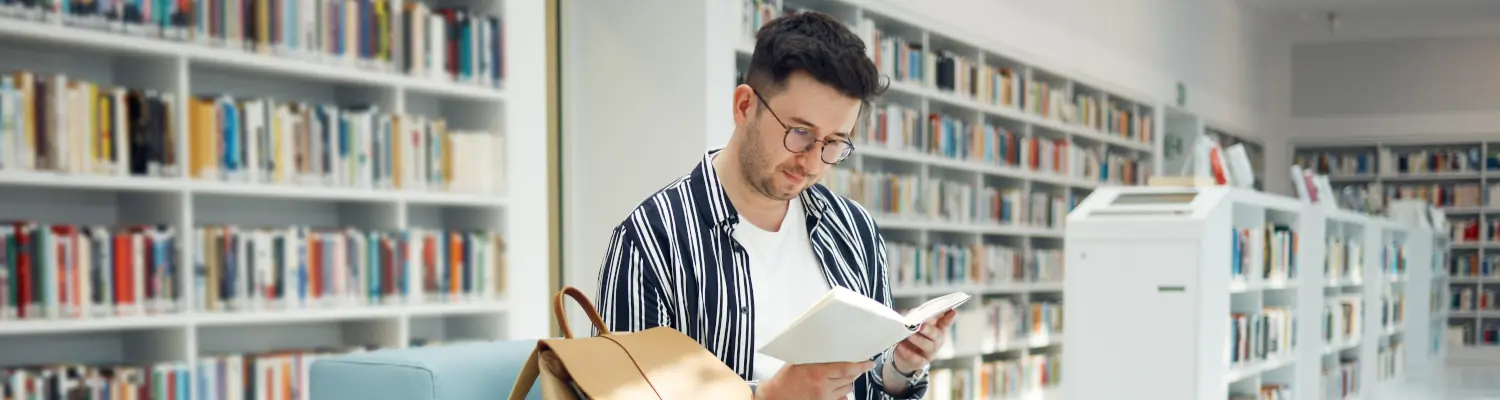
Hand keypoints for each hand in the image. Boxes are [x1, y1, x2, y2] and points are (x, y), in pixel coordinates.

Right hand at [756, 360, 875, 399]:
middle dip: (854, 372)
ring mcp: (823, 398)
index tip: (869, 363)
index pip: (846, 369)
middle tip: (856, 367)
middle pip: (849, 379)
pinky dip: (842, 395)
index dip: (861, 366)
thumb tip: (829, 353)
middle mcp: (823, 387)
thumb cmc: (783, 380)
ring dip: (848, 383)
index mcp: (817, 373)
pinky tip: (839, 391)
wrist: (775, 397)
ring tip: (844, 377)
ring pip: (846, 389)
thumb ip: (815, 358)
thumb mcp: (798, 362)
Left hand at [892, 309, 956, 374]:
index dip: (949, 318)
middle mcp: (936, 341)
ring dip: (918, 340)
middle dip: (929, 330)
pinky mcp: (920, 362)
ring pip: (928, 346)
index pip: (945, 323)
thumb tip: (916, 314)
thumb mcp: (914, 323)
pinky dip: (908, 352)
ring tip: (909, 335)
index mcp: (937, 329)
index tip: (953, 311)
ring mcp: (930, 353)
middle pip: (936, 335)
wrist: (901, 354)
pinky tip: (901, 346)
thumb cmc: (911, 334)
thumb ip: (917, 316)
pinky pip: (916, 358)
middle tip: (921, 326)